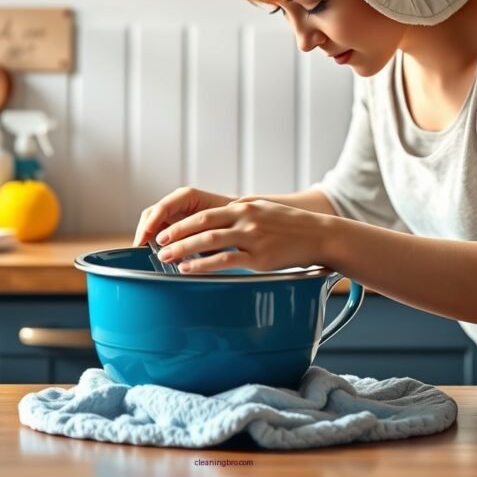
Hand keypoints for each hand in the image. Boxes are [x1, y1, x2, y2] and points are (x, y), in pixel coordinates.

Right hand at [132, 186, 234, 246]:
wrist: (242, 217)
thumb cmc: (234, 215)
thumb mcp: (222, 220)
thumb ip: (205, 226)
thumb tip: (192, 235)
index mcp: (189, 197)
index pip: (164, 206)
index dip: (153, 221)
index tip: (147, 237)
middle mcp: (179, 203)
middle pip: (153, 214)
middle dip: (145, 230)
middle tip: (141, 248)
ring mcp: (176, 213)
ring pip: (154, 223)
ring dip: (149, 238)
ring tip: (147, 253)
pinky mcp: (176, 225)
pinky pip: (160, 231)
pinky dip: (156, 243)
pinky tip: (158, 254)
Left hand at [154, 198, 330, 273]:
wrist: (319, 235)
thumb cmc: (289, 226)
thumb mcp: (263, 210)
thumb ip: (240, 213)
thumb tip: (219, 220)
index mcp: (243, 207)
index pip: (204, 213)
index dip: (181, 222)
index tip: (164, 231)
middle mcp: (245, 218)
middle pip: (202, 223)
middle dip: (176, 234)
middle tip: (158, 243)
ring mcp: (252, 237)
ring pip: (209, 240)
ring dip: (184, 249)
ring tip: (166, 258)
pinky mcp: (259, 257)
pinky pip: (225, 260)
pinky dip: (203, 264)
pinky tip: (189, 269)